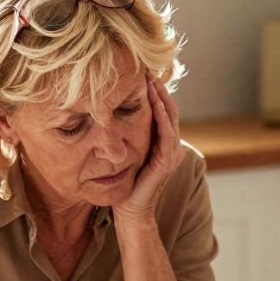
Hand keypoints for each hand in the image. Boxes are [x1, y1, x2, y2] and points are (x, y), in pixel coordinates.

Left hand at [112, 74, 182, 222]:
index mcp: (162, 143)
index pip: (162, 110)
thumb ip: (126, 136)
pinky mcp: (165, 163)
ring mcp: (171, 154)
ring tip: (152, 80)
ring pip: (171, 118)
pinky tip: (154, 104)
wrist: (130, 212)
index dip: (155, 91)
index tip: (142, 73)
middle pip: (169, 109)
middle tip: (147, 68)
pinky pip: (167, 135)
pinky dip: (162, 118)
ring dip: (162, 98)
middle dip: (159, 89)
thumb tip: (108, 113)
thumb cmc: (125, 185)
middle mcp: (170, 146)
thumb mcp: (126, 154)